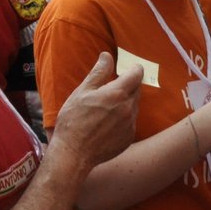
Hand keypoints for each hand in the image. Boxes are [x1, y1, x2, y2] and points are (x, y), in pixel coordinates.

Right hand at [52, 52, 141, 170]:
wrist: (73, 154)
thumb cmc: (73, 121)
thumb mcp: (82, 92)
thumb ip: (98, 72)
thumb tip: (107, 56)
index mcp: (117, 93)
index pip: (137, 74)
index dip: (133, 69)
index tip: (126, 69)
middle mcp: (128, 108)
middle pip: (137, 90)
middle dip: (128, 85)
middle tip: (112, 88)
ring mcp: (130, 125)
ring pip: (134, 106)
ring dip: (126, 102)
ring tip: (107, 107)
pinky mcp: (129, 138)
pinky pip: (131, 122)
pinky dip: (124, 118)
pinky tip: (107, 123)